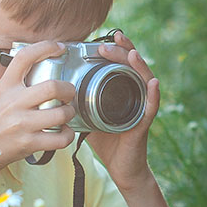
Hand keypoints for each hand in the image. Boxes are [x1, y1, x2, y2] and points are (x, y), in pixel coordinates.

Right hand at [0, 40, 78, 171]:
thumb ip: (16, 84)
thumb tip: (40, 69)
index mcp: (5, 87)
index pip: (24, 57)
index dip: (45, 47)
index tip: (59, 47)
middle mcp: (14, 103)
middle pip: (52, 87)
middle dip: (68, 89)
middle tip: (69, 92)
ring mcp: (22, 124)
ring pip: (61, 114)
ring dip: (70, 113)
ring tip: (66, 113)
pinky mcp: (28, 144)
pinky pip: (60, 138)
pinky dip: (68, 135)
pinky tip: (63, 132)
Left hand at [85, 31, 160, 191]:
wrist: (121, 168)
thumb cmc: (107, 142)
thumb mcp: (88, 117)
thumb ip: (78, 103)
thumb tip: (54, 92)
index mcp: (121, 92)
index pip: (120, 65)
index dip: (115, 50)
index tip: (104, 38)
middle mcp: (134, 96)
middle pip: (133, 67)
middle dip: (123, 52)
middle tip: (111, 42)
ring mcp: (141, 108)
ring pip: (144, 81)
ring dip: (139, 66)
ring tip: (132, 53)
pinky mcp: (144, 123)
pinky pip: (150, 106)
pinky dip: (153, 94)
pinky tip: (152, 83)